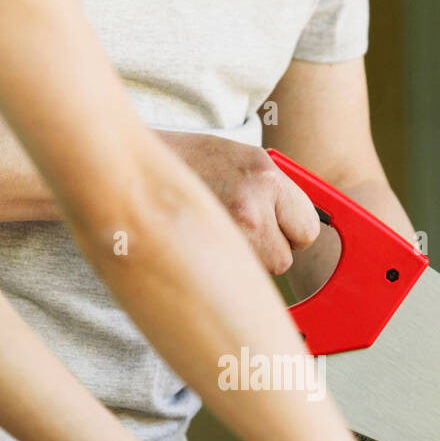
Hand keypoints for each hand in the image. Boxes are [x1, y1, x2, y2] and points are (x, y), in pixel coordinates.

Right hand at [162, 131, 319, 273]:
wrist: (131, 166)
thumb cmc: (187, 163)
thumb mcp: (240, 160)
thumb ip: (273, 191)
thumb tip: (299, 228)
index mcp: (265, 175)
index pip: (307, 228)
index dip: (292, 233)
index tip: (278, 230)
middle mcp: (252, 203)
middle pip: (284, 260)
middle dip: (268, 253)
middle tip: (240, 234)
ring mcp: (228, 232)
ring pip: (256, 274)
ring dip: (243, 263)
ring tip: (215, 235)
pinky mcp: (206, 254)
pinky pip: (231, 280)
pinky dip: (221, 272)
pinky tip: (201, 246)